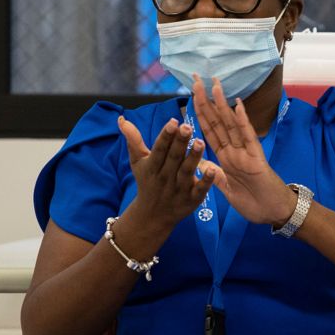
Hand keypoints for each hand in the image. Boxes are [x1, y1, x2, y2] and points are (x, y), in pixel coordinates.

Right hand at [117, 115, 221, 229]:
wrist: (152, 216)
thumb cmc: (147, 181)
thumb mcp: (138, 162)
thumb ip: (133, 140)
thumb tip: (122, 119)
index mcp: (152, 166)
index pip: (159, 149)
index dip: (166, 136)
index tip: (173, 121)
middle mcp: (166, 177)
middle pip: (173, 158)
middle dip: (180, 142)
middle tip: (187, 127)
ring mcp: (179, 189)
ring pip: (186, 171)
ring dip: (193, 157)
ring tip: (200, 142)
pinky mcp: (192, 199)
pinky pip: (200, 190)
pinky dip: (206, 181)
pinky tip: (212, 169)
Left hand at [191, 75, 297, 225]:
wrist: (273, 214)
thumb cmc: (254, 202)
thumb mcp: (226, 189)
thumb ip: (214, 175)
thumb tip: (198, 163)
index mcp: (225, 157)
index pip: (209, 130)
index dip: (199, 112)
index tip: (191, 94)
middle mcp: (234, 150)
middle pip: (217, 121)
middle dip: (206, 100)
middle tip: (196, 79)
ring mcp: (246, 152)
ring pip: (231, 124)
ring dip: (222, 105)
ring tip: (214, 85)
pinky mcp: (257, 158)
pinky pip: (248, 137)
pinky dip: (243, 121)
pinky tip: (237, 106)